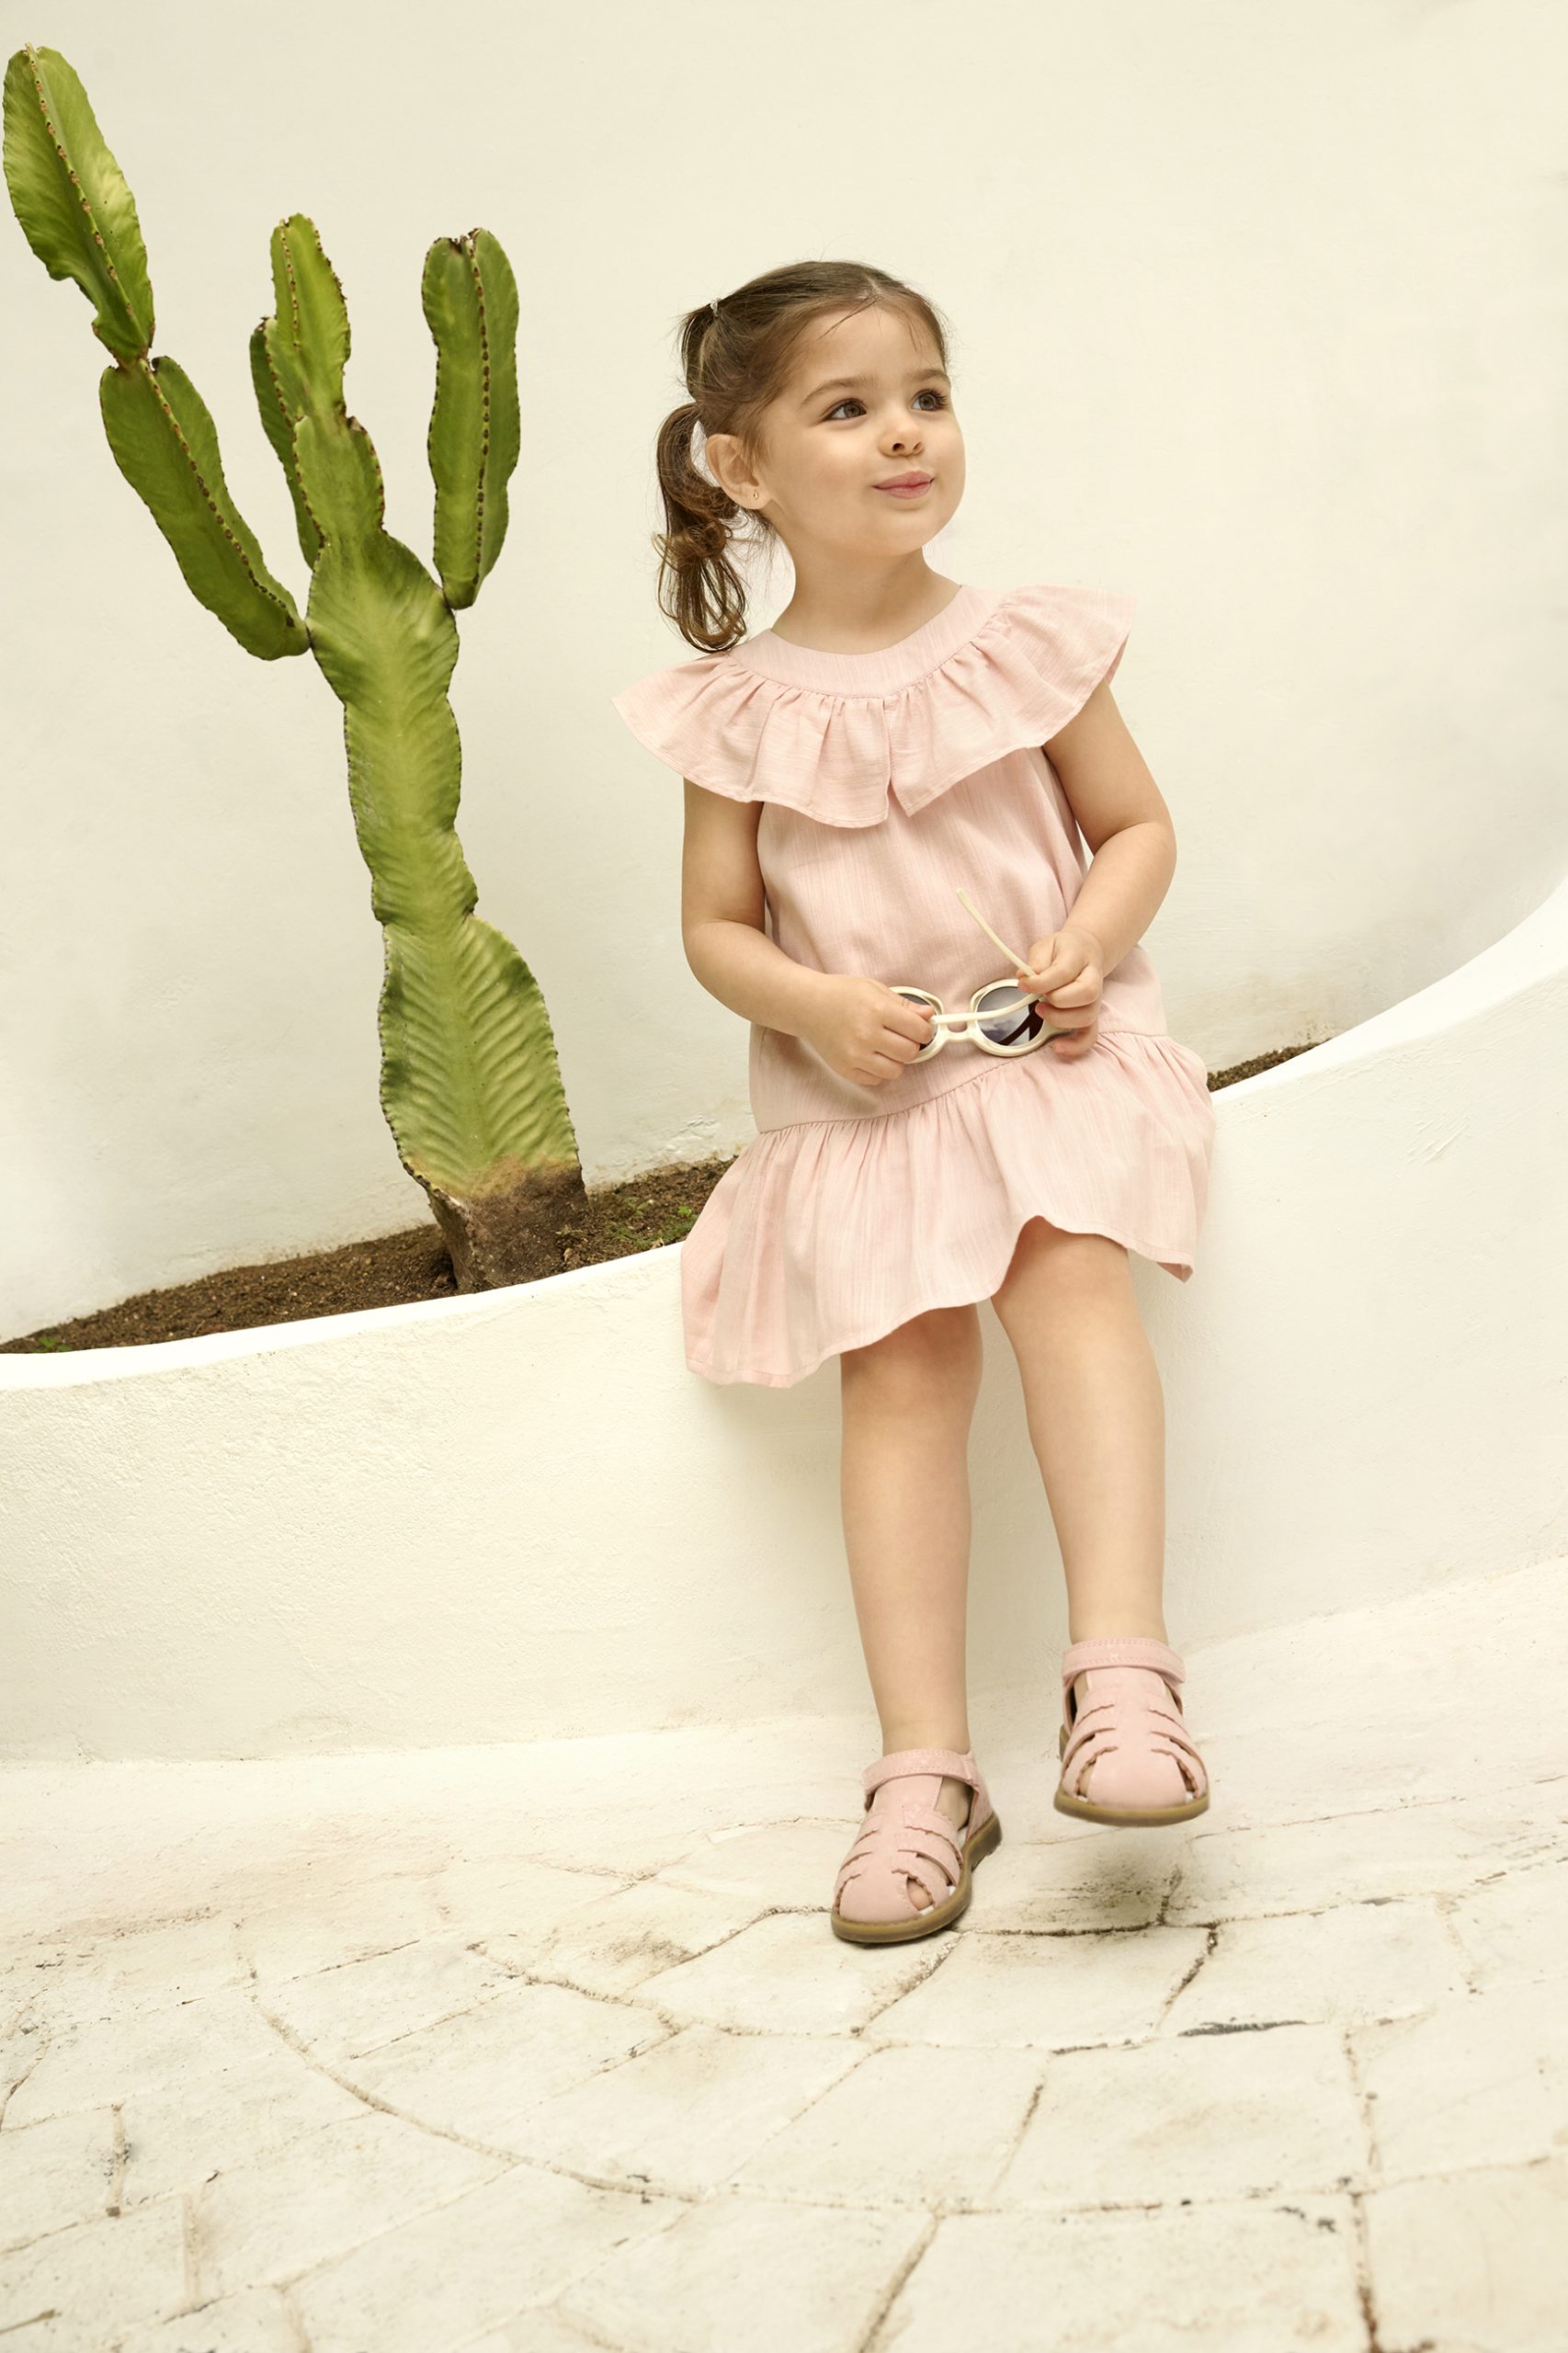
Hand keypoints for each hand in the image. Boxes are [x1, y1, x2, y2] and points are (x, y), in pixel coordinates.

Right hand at [801, 974, 936, 1086]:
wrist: (807, 1006)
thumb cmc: (842, 994)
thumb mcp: (875, 989)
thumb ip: (904, 1005)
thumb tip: (929, 1015)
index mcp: (877, 1010)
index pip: (918, 1031)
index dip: (924, 1031)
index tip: (920, 1029)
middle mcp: (866, 1034)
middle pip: (909, 1053)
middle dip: (911, 1046)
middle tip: (901, 1037)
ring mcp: (854, 1055)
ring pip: (895, 1071)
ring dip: (895, 1061)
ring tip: (885, 1048)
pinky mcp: (845, 1069)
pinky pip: (876, 1080)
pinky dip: (878, 1070)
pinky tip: (870, 1055)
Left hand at [1015, 925, 1104, 1058]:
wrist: (1085, 952)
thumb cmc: (1063, 951)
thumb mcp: (1046, 946)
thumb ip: (1036, 960)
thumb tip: (1025, 977)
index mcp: (1080, 957)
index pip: (1064, 972)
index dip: (1040, 981)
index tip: (1023, 984)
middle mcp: (1093, 980)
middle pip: (1084, 994)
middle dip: (1055, 1000)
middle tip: (1038, 999)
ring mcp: (1094, 1000)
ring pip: (1086, 1016)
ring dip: (1059, 1019)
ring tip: (1041, 1011)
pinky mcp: (1091, 1016)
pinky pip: (1089, 1036)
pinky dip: (1074, 1046)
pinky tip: (1057, 1046)